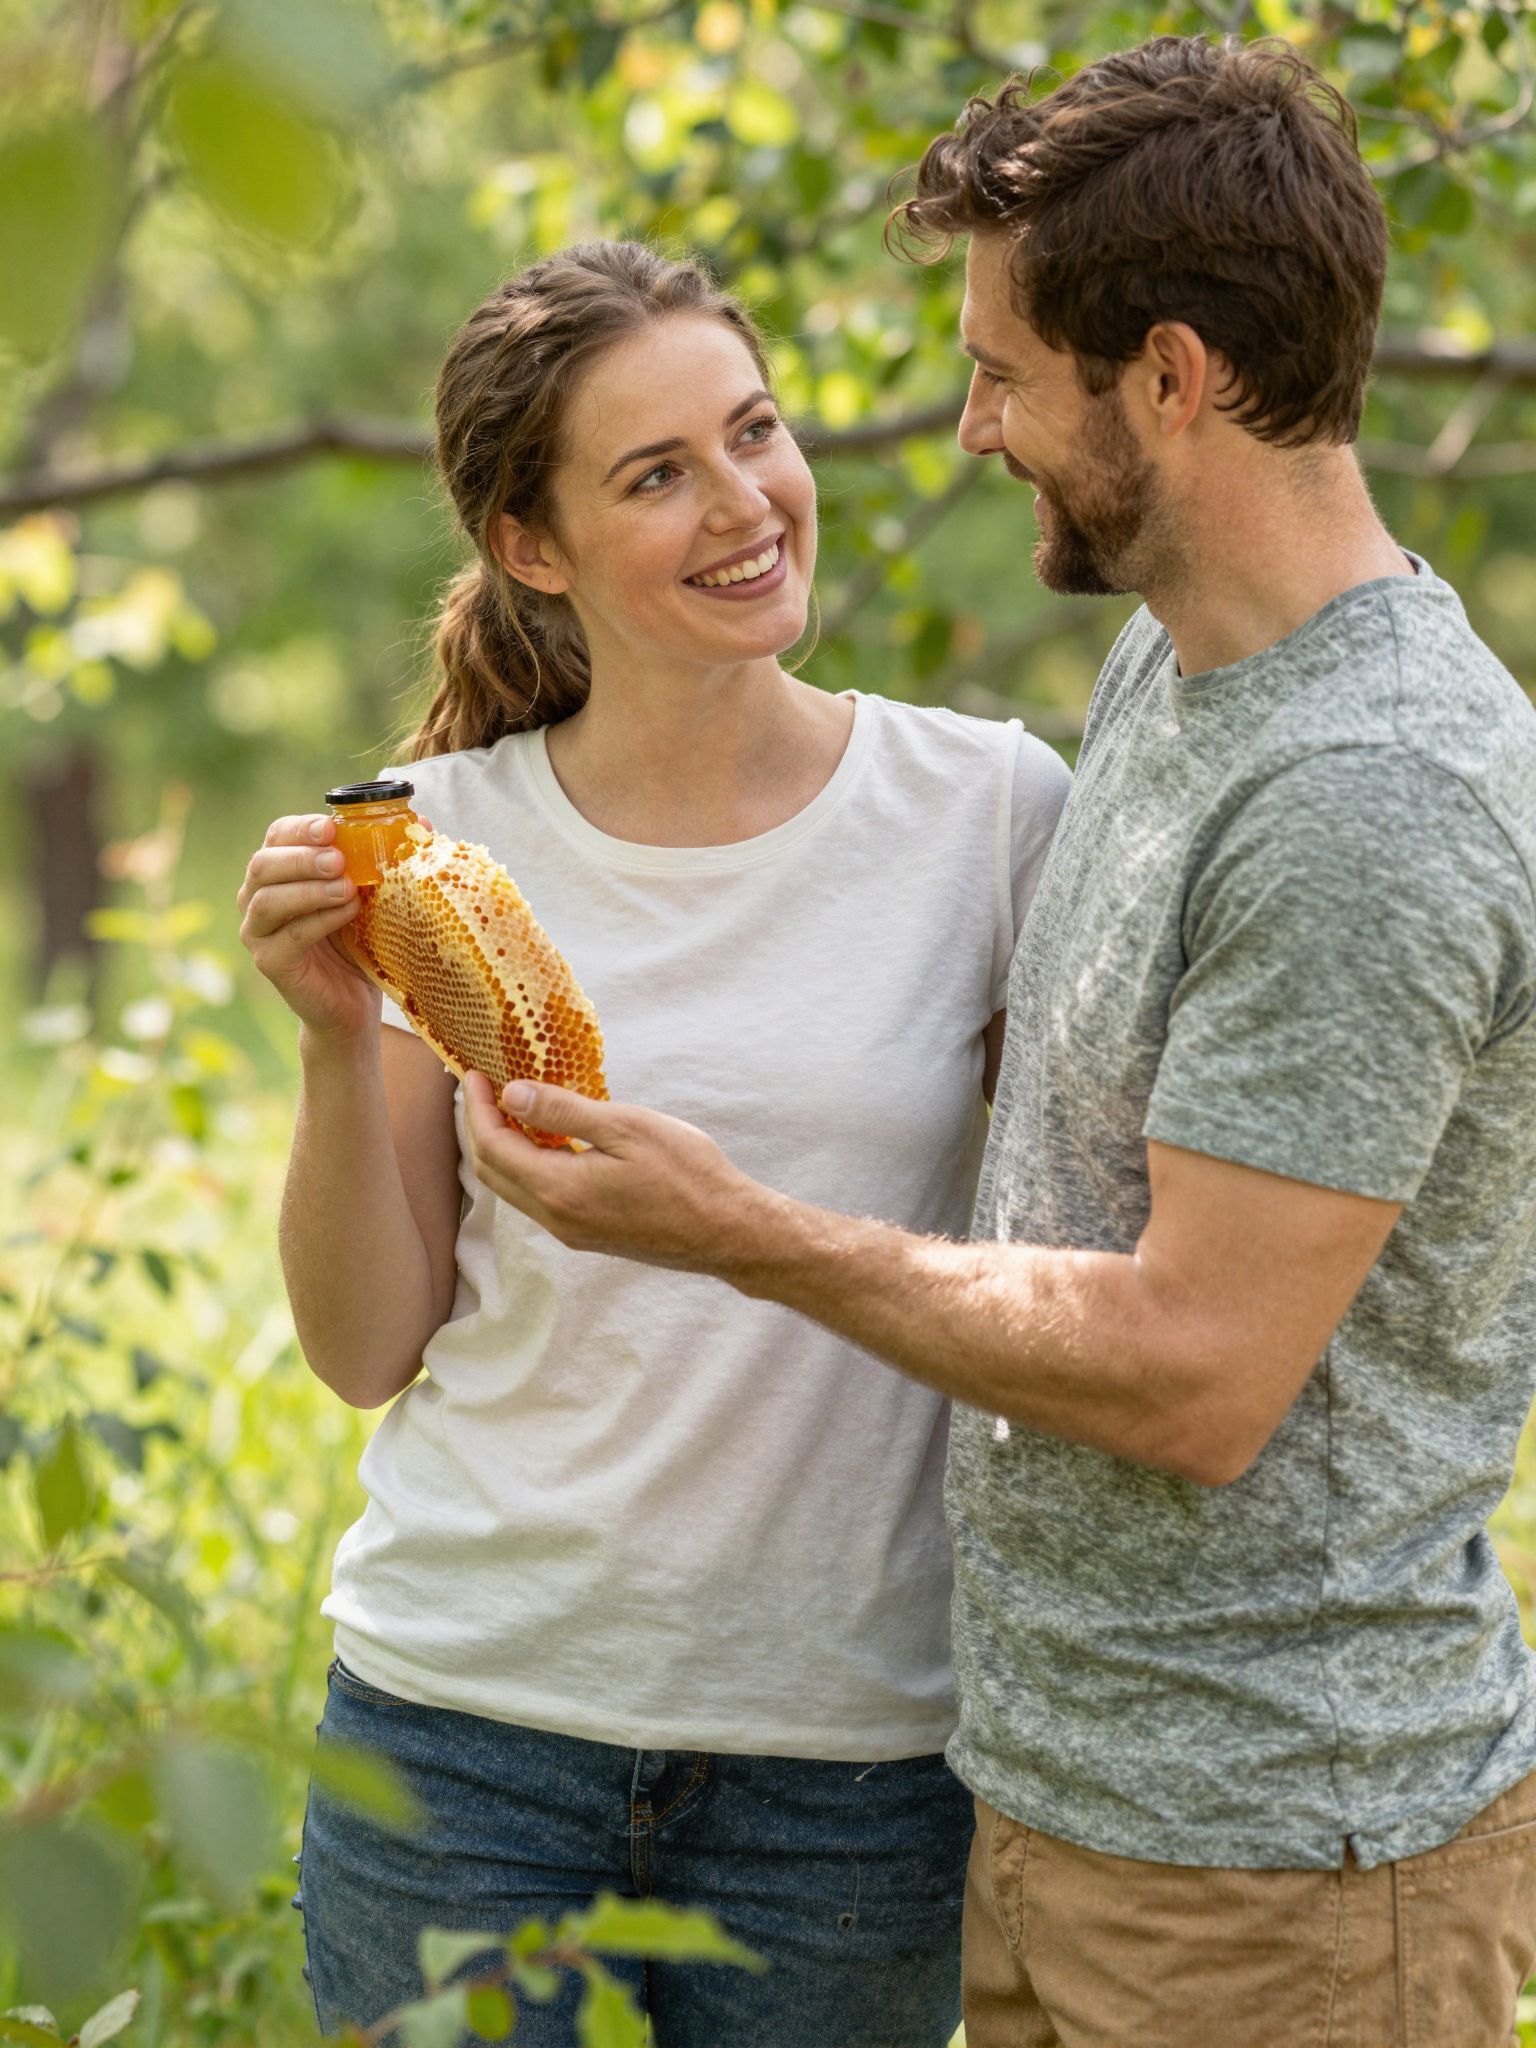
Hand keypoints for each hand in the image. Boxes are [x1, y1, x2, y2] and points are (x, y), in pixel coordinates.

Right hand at [237, 810, 432, 1042]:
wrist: (353, 1001)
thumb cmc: (361, 940)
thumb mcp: (373, 893)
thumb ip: (387, 857)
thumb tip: (421, 820)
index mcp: (278, 871)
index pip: (277, 836)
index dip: (301, 828)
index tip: (332, 827)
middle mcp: (257, 898)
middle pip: (263, 865)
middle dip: (302, 858)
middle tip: (339, 860)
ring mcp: (258, 932)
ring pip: (268, 900)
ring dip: (310, 889)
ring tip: (348, 888)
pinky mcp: (270, 962)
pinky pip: (289, 936)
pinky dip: (320, 921)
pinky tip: (348, 912)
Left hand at [461, 1072, 762, 1271]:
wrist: (726, 1231)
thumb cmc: (686, 1174)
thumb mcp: (625, 1128)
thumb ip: (563, 1113)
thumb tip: (511, 1094)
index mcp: (559, 1190)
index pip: (494, 1148)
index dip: (477, 1109)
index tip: (475, 1075)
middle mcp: (556, 1218)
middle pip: (493, 1172)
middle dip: (481, 1128)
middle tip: (483, 1088)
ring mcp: (572, 1231)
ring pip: (514, 1189)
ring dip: (504, 1148)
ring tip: (512, 1107)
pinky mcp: (588, 1234)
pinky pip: (540, 1198)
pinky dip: (529, 1166)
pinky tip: (548, 1140)